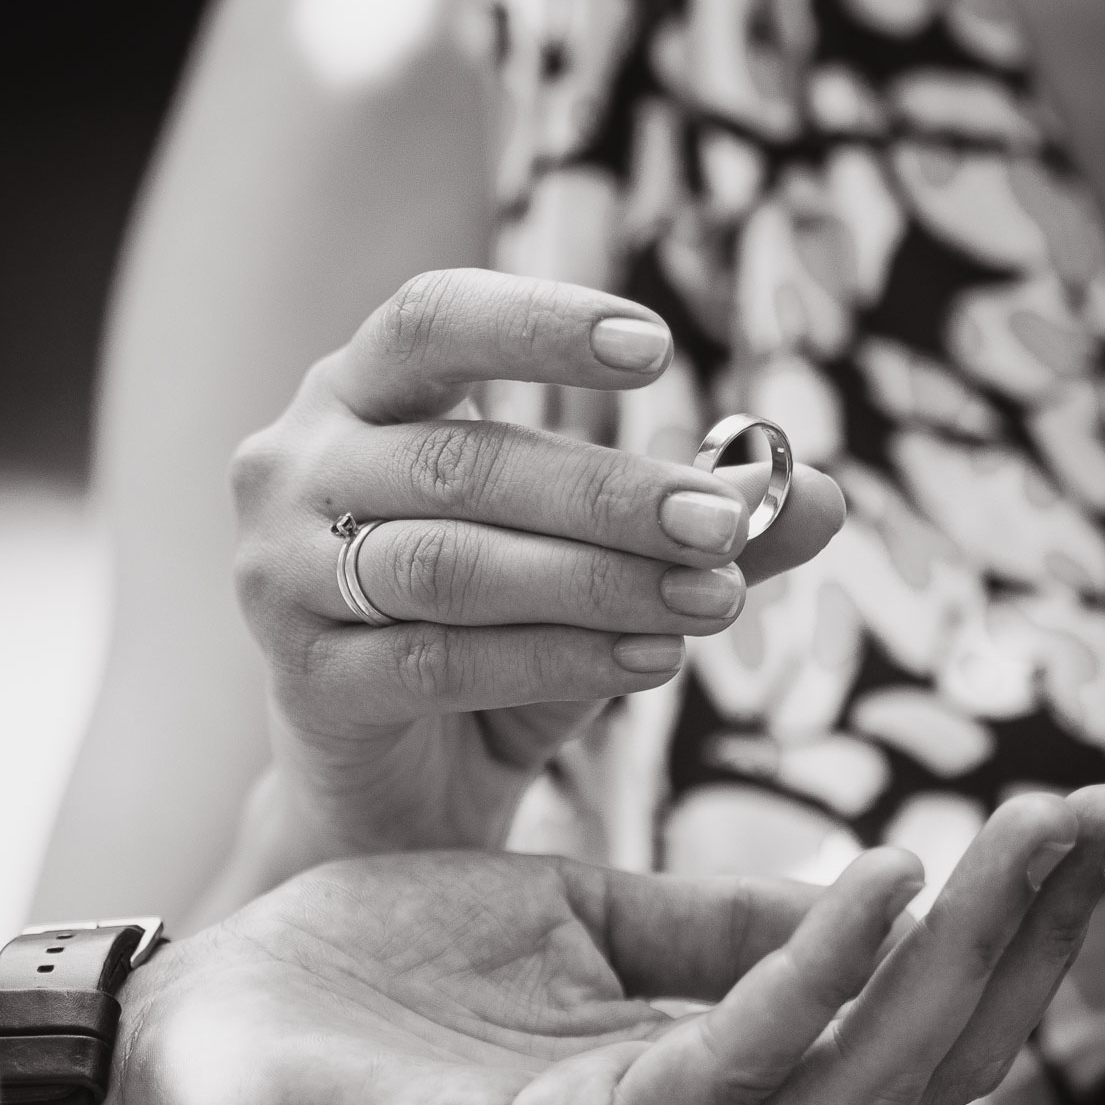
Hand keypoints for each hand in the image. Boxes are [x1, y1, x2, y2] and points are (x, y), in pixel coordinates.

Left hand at [100, 785, 1104, 1104]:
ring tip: (1034, 835)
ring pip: (846, 1079)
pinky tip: (881, 884)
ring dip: (955, 956)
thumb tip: (864, 902)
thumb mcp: (578, 926)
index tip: (1090, 816)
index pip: (901, 1024)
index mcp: (706, 1091)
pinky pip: (712, 1072)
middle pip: (911, 1063)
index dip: (1007, 929)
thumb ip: (717, 936)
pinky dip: (811, 981)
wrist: (200, 1044)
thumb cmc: (381, 983)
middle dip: (1024, 941)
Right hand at [231, 267, 843, 865]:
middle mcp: (297, 465)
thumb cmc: (490, 637)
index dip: (539, 324)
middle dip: (610, 493)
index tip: (659, 349)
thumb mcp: (593, 567)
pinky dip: (558, 659)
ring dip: (599, 581)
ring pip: (455, 564)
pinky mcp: (303, 678)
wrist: (393, 784)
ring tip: (714, 600)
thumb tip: (823, 496)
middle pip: (464, 460)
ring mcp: (280, 573)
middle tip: (723, 522)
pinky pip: (440, 662)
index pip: (433, 321)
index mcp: (359, 395)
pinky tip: (652, 661)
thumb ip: (688, 525)